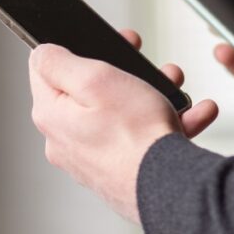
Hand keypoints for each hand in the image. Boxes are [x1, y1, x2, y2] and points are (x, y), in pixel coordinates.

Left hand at [28, 29, 218, 222]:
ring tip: (175, 89)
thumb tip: (41, 52)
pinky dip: (166, 123)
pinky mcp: (120, 172)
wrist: (171, 189)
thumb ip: (60, 61)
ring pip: (121, 113)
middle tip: (145, 64)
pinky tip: (191, 115)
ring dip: (152, 95)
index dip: (74, 48)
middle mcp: (67, 141)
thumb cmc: (136, 137)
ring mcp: (94, 159)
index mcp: (52, 116)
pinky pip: (141, 138)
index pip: (45, 69)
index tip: (101, 43)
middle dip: (123, 72)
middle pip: (89, 91)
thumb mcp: (95, 79)